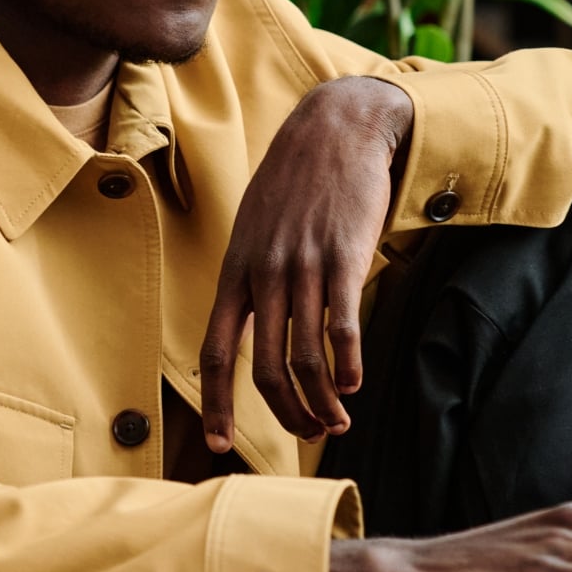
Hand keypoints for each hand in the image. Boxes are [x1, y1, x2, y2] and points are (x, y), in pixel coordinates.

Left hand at [200, 76, 413, 450]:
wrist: (336, 127)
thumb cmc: (297, 179)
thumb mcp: (256, 224)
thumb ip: (252, 272)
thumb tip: (253, 320)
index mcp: (236, 270)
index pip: (216, 351)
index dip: (218, 403)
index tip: (221, 444)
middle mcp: (264, 273)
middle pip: (266, 367)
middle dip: (286, 413)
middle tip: (308, 433)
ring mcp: (304, 266)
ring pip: (306, 357)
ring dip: (322, 400)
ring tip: (337, 419)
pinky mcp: (344, 257)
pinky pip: (342, 327)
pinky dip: (349, 365)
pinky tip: (356, 382)